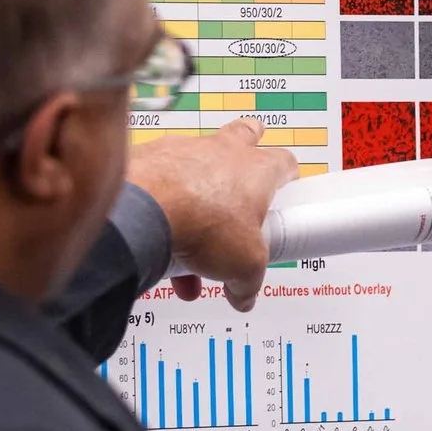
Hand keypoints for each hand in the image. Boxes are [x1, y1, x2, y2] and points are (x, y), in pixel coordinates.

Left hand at [123, 118, 298, 311]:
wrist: (144, 210)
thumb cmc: (202, 222)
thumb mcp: (244, 264)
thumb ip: (249, 281)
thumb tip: (244, 295)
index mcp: (257, 169)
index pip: (284, 162)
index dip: (287, 176)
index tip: (285, 190)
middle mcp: (222, 151)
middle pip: (244, 135)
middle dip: (247, 150)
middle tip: (244, 176)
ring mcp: (183, 151)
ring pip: (196, 166)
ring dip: (197, 200)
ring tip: (189, 247)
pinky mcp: (150, 159)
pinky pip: (161, 180)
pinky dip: (162, 206)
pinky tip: (157, 244)